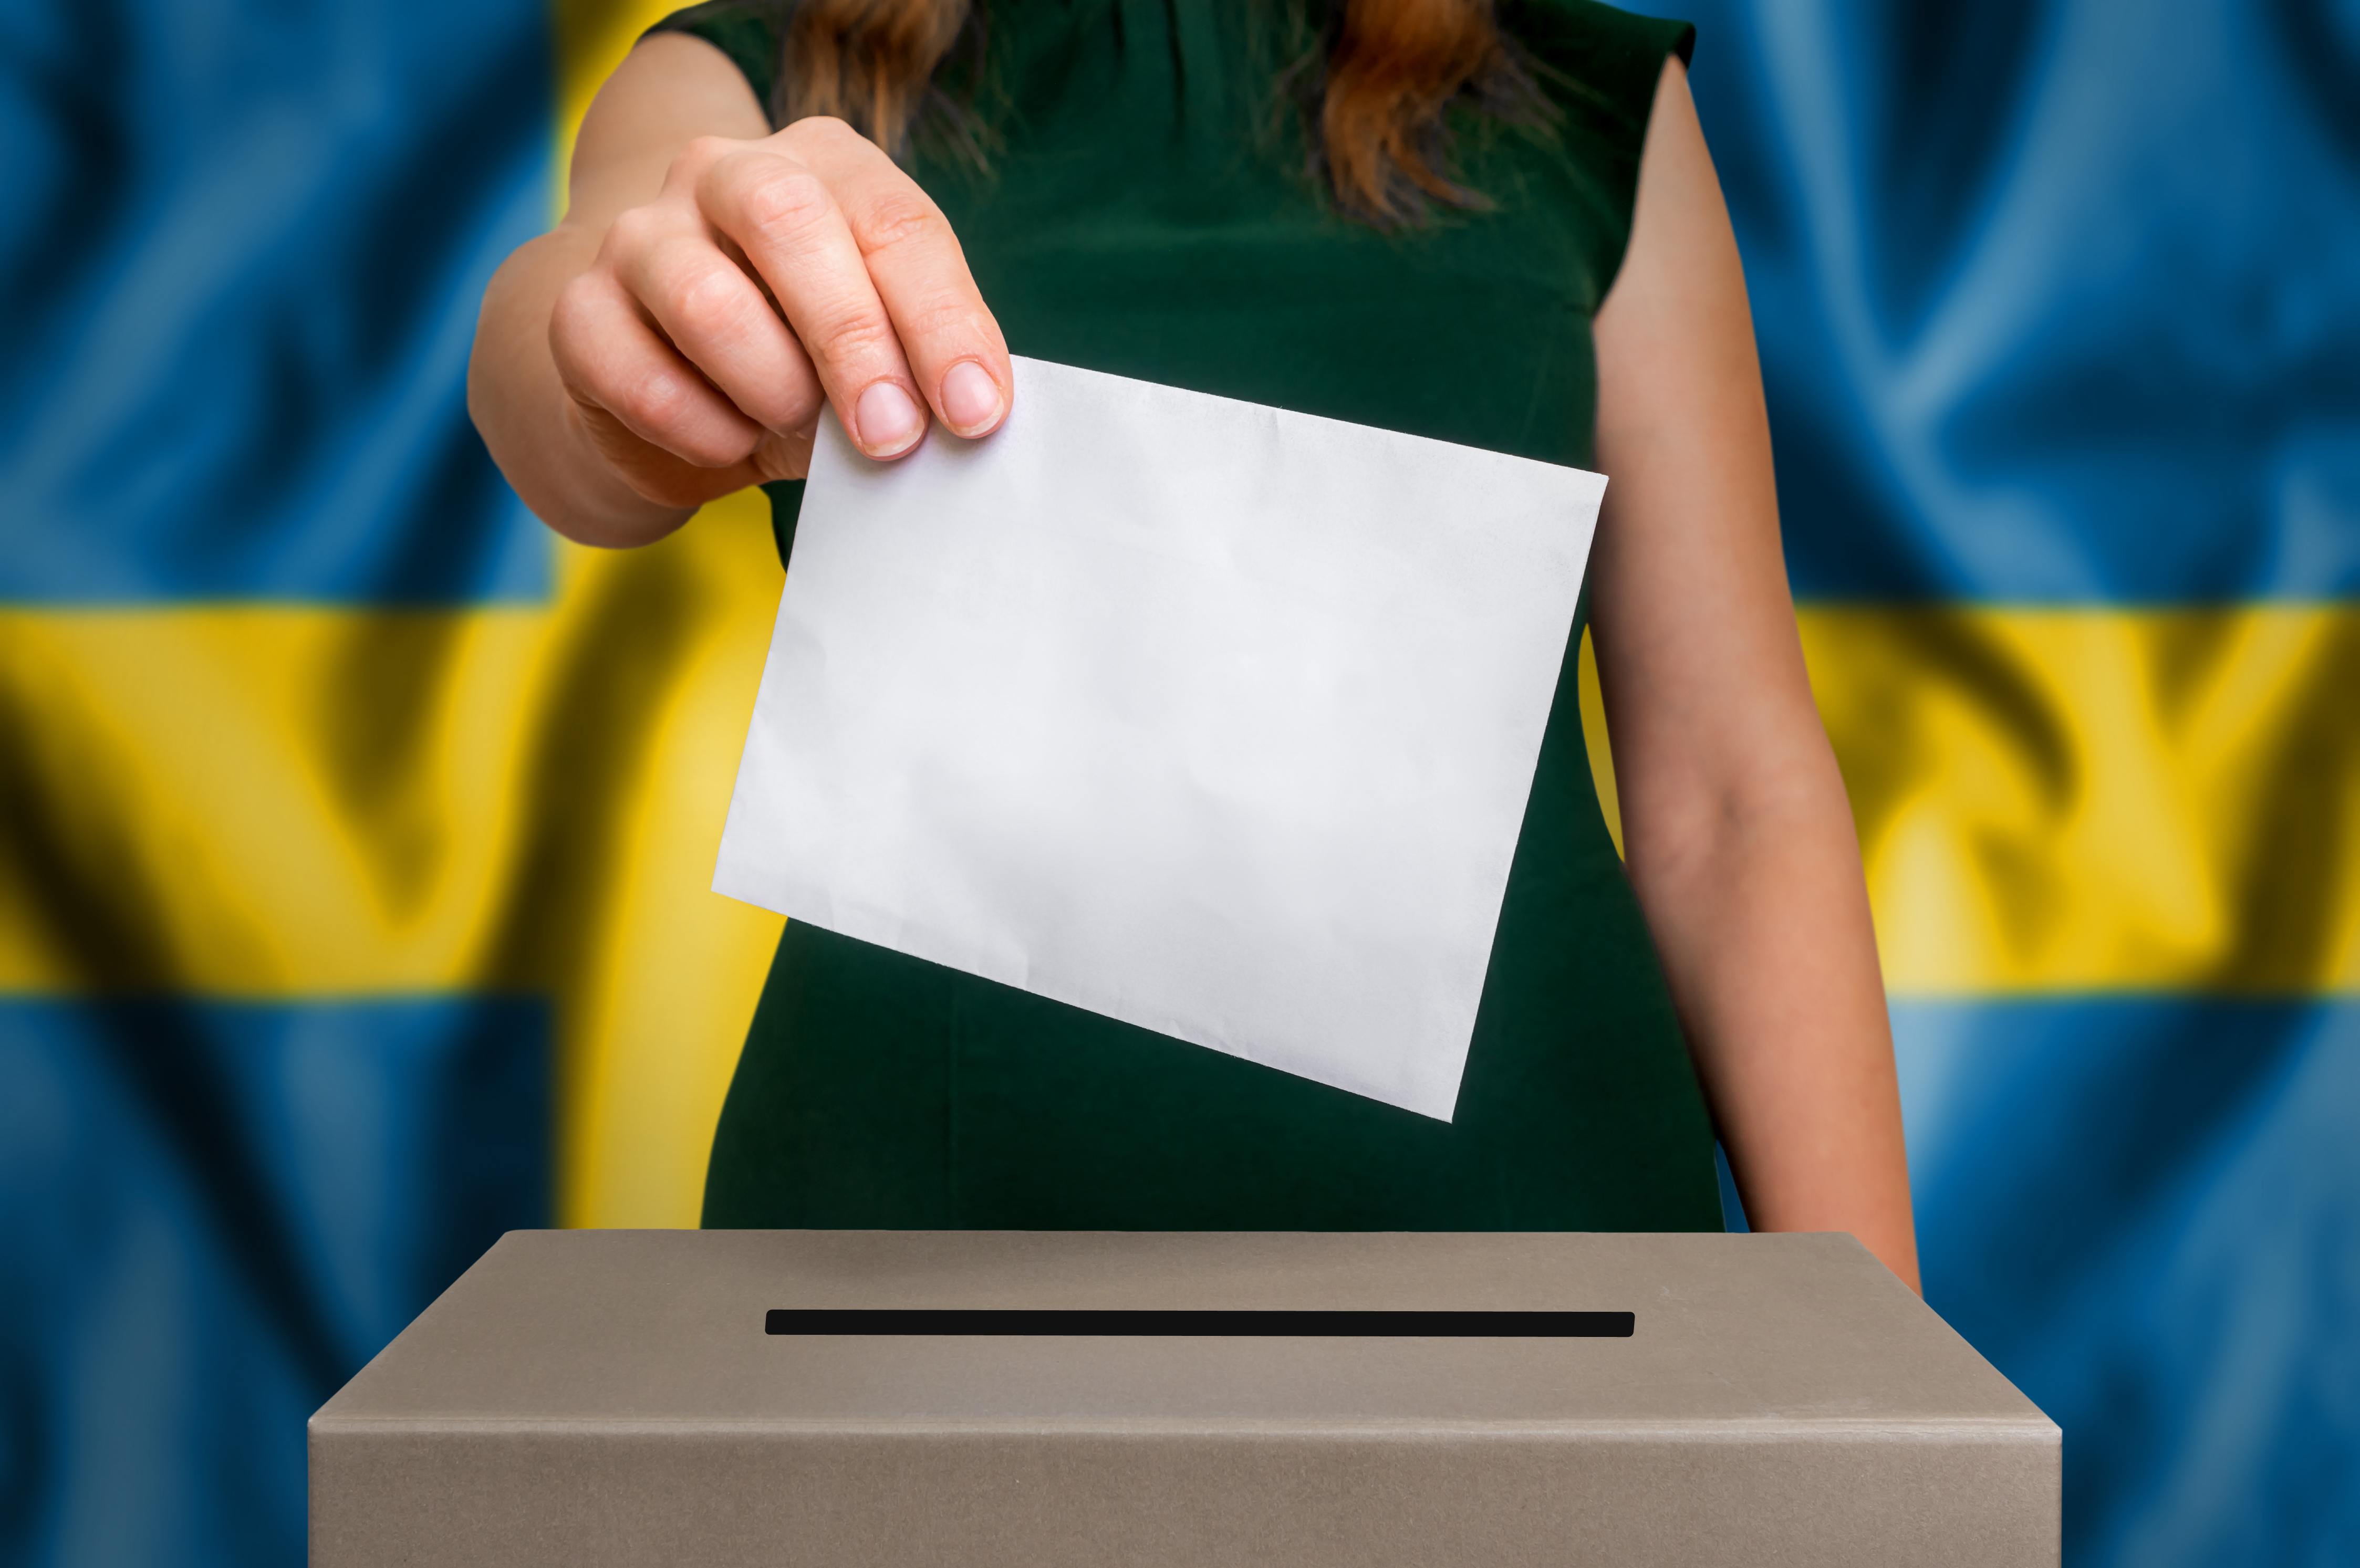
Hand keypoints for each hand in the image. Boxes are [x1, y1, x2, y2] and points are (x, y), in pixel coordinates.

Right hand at [548, 116, 1011, 510]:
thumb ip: (921, 363)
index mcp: (822, 165)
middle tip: (890, 436)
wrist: (672, 387)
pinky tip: (730, 442)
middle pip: (787, 223)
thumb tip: (969, 413)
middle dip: (852, 341)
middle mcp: (722, 173)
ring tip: (797, 427)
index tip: (975, 413)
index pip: (893, 223)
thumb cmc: (803, 358)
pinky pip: (642, 379)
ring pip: (708, 302)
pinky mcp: (581, 314)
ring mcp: (640, 236)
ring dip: (774, 390)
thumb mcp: (880, 350)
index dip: (943, 323)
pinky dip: (702, 432)